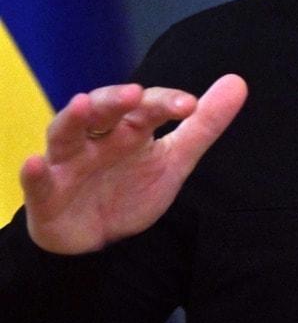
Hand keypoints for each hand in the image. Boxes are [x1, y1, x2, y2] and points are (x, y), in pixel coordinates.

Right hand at [19, 75, 246, 254]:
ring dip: (73, 119)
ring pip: (65, 134)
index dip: (166, 102)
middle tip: (134, 94)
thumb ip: (204, 124)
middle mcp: (97, 138)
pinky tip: (33, 162)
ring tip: (83, 105)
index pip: (147, 107)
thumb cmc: (132, 189)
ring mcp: (68, 163)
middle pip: (102, 111)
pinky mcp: (47, 194)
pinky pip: (37, 181)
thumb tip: (238, 82)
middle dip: (116, 100)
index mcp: (129, 128)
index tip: (190, 105)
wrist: (99, 240)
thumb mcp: (175, 159)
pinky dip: (34, 172)